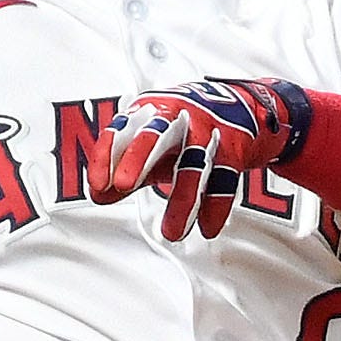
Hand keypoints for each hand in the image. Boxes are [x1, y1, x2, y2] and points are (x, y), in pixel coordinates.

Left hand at [97, 77, 308, 241]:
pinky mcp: (234, 147)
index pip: (121, 130)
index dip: (106, 156)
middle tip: (122, 185)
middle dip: (137, 159)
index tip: (97, 185)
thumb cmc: (184, 129)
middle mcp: (178, 116)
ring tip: (171, 234)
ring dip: (182, 202)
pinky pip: (225, 179)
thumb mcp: (151, 145)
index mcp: (150, 112)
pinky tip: (207, 229)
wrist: (243, 106)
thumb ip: (124, 167)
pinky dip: (216, 206)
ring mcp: (208, 130)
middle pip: (156, 135)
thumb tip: (99, 194)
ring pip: (193, 165)